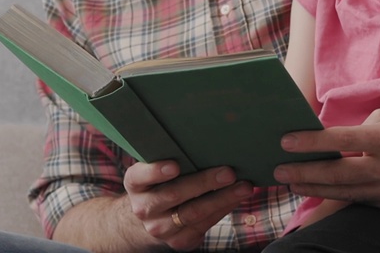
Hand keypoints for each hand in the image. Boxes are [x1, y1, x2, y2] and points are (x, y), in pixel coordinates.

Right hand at [123, 161, 254, 250]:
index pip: (140, 176)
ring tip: (244, 187)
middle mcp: (144, 208)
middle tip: (229, 172)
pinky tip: (237, 198)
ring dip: (223, 199)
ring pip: (194, 213)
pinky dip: (223, 209)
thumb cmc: (159, 183)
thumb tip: (205, 138)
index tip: (174, 165)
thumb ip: (168, 155)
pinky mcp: (178, 242)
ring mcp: (160, 228)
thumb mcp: (154, 169)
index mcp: (135, 184)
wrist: (148, 219)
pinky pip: (204, 225)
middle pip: (174, 194)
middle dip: (205, 182)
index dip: (156, 171)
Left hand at [273, 107, 379, 210]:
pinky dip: (341, 196)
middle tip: (279, 170)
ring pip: (346, 193)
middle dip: (304, 173)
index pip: (340, 141)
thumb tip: (324, 141)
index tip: (285, 141)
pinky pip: (363, 201)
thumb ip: (357, 130)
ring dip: (316, 189)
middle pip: (337, 174)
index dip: (310, 143)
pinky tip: (321, 191)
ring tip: (293, 182)